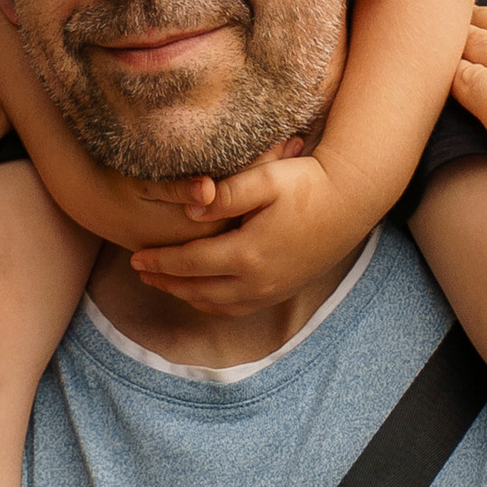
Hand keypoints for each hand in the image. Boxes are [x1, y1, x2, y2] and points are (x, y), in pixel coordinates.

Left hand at [125, 153, 370, 312]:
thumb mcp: (266, 179)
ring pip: (217, 304)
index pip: (191, 262)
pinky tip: (201, 292)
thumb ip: (227, 193)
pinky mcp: (283, 290)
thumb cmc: (308, 182)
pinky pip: (238, 307)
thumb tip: (190, 210)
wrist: (351, 200)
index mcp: (249, 253)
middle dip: (166, 281)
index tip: (135, 256)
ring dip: (186, 295)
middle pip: (198, 290)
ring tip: (164, 282)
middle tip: (139, 271)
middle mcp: (258, 281)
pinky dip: (212, 303)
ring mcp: (272, 290)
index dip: (161, 260)